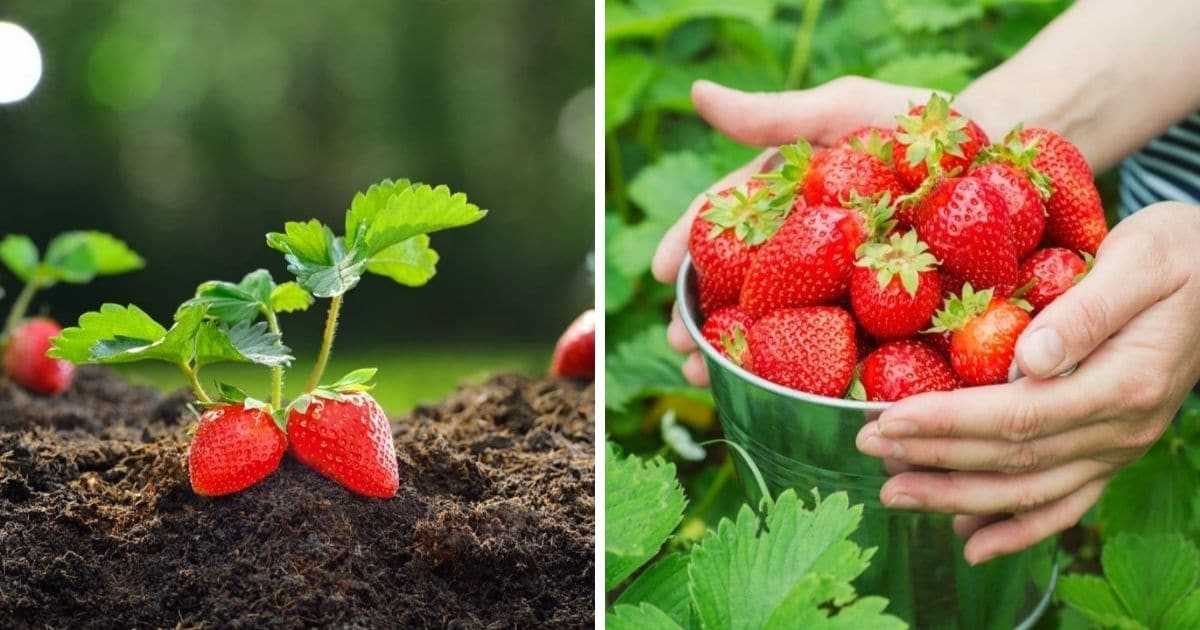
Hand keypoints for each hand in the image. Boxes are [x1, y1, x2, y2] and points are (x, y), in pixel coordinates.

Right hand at [654, 78, 941, 385]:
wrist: (1002, 149)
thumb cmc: (917, 123)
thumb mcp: (844, 111)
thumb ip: (774, 117)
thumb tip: (698, 95)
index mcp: (782, 204)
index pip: (722, 227)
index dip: (685, 249)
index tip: (659, 273)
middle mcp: (803, 251)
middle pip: (739, 289)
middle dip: (703, 321)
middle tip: (681, 346)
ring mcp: (841, 289)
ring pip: (781, 327)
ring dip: (741, 358)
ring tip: (713, 378)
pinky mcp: (886, 319)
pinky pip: (845, 351)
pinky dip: (813, 375)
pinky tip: (789, 393)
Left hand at [855, 202, 1199, 563]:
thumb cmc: (1177, 252)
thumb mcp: (1140, 259)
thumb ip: (1086, 310)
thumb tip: (1029, 356)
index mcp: (1124, 383)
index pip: (1017, 416)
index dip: (947, 424)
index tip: (889, 420)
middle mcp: (1122, 428)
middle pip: (1013, 459)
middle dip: (934, 459)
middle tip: (870, 448)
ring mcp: (1119, 446)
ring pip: (1030, 490)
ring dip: (958, 498)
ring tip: (895, 493)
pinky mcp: (1112, 449)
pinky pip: (1064, 502)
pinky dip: (1016, 528)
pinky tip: (969, 540)